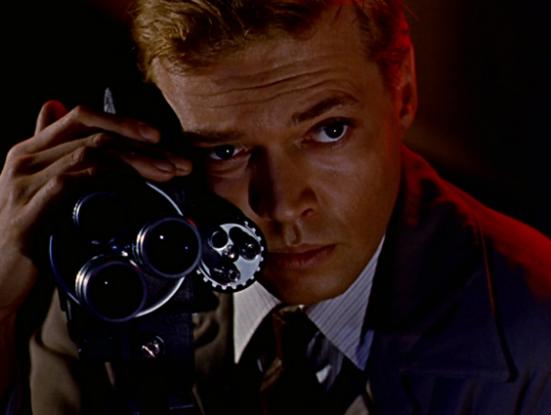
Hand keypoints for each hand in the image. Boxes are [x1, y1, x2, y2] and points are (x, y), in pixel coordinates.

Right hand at [0, 100, 190, 319]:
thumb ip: (52, 152)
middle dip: (143, 147)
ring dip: (136, 164)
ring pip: (90, 157)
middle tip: (177, 162)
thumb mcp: (40, 188)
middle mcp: (24, 160)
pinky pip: (72, 185)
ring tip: (166, 174)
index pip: (81, 117)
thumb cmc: (28, 233)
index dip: (123, 121)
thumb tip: (55, 104)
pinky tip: (134, 191)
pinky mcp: (28, 214)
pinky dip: (109, 183)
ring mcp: (24, 186)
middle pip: (94, 136)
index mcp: (30, 150)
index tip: (158, 135)